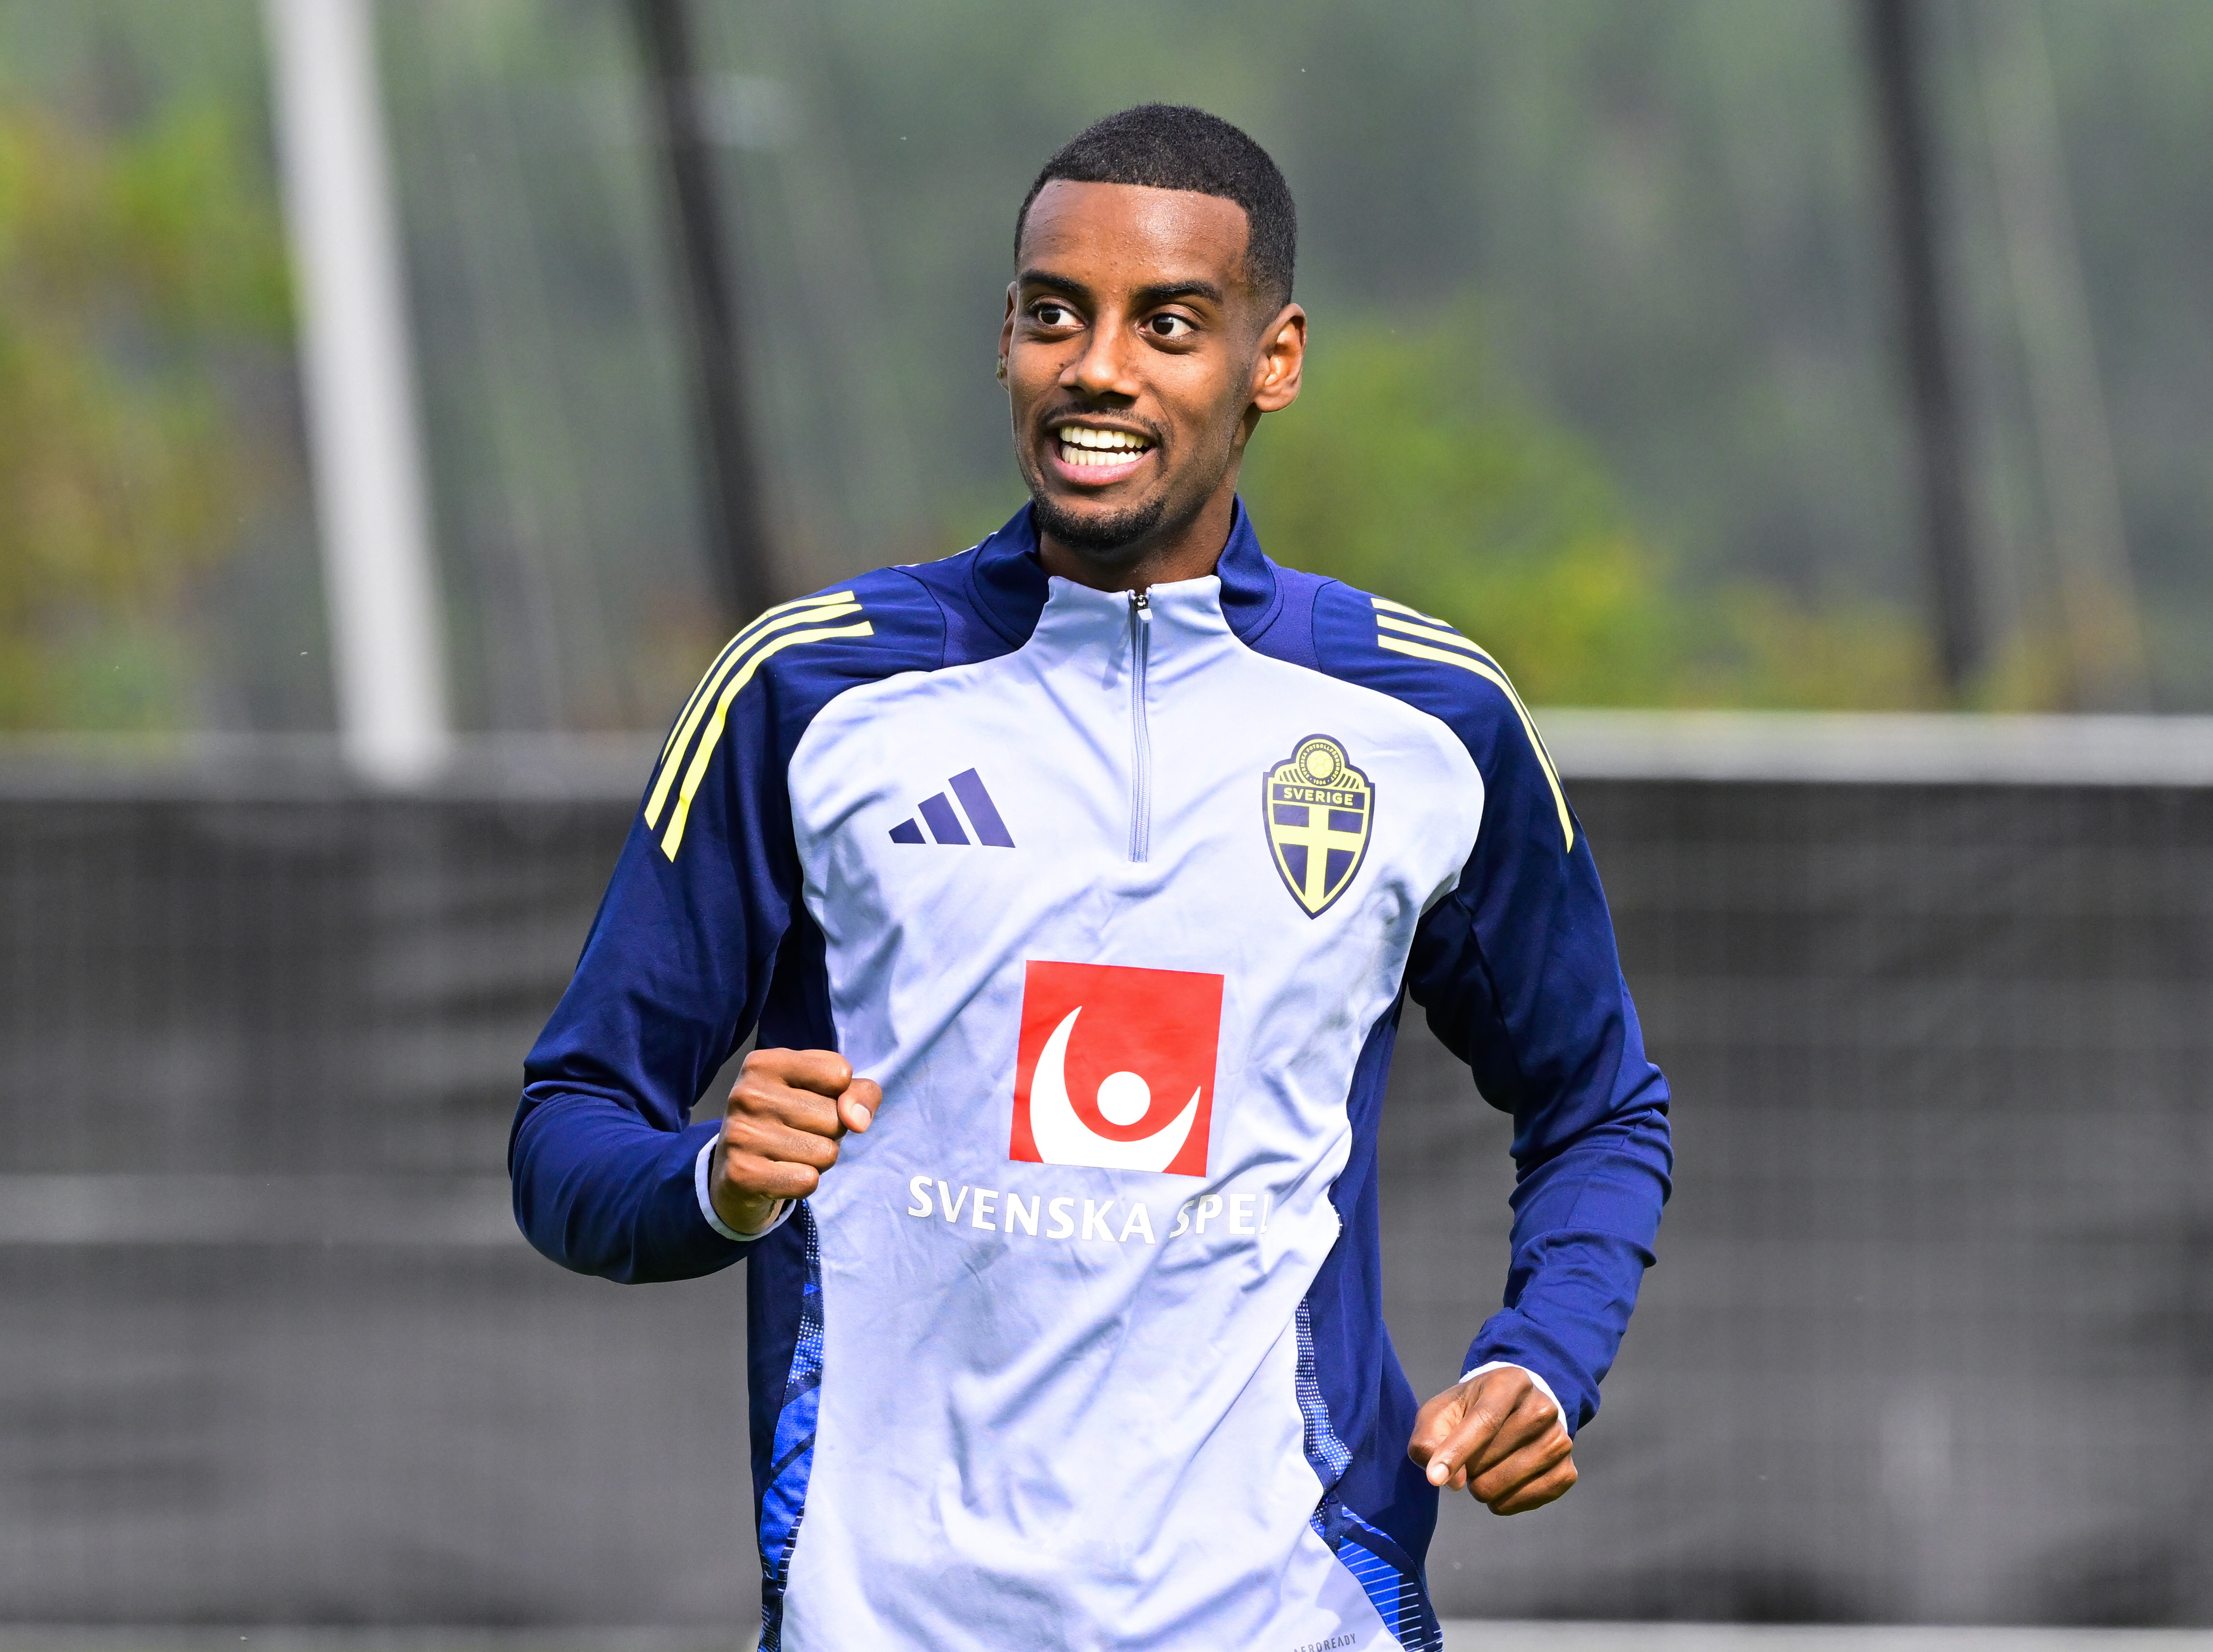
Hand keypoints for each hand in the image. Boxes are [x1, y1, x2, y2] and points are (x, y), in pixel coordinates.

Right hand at [708, 1048, 881, 1234]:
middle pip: (835, 1118)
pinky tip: (780, 1174)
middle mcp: (747, 1094)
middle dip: (830, 1132)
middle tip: (798, 1133)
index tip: (813, 1100)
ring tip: (789, 1153)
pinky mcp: (742, 1174)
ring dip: (818, 1160)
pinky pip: (808, 1181)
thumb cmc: (792, 1121)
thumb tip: (858, 1120)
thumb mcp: (827, 1092)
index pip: (839, 1074)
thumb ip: (860, 1093)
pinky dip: (803, 1183)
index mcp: (765, 1063)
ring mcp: (740, 1134)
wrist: (738, 1170)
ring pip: (826, 1153)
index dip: (840, 1095)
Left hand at [1407, 1367, 1575, 1515]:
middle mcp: (1543, 1406)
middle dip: (1469, 1467)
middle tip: (1467, 1462)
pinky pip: (1535, 1496)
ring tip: (1481, 1474)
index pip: (1485, 1420)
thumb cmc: (1468, 1411)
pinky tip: (1500, 1492)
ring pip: (1514, 1477)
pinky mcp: (1568, 1469)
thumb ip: (1430, 1441)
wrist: (1511, 1412)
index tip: (1435, 1479)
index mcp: (1509, 1382)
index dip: (1457, 1452)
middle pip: (1495, 1453)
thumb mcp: (1440, 1413)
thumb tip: (1454, 1482)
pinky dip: (1509, 1502)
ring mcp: (1560, 1438)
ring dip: (1487, 1487)